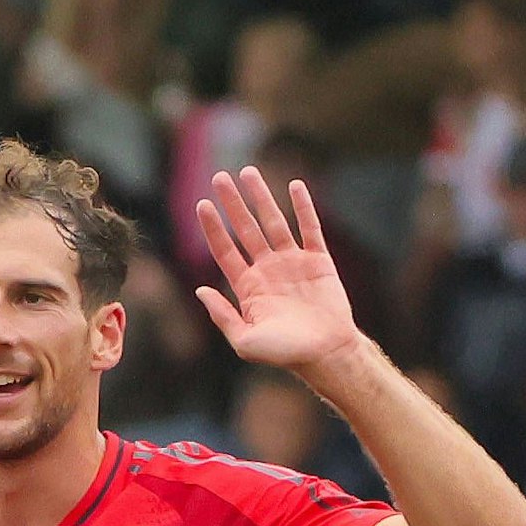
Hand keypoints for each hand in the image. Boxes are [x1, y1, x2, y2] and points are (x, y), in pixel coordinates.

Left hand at [194, 167, 364, 380]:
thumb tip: (200, 290)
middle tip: (220, 177)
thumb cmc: (285, 353)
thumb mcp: (244, 341)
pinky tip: (295, 186)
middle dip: (232, 204)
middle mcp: (268, 270)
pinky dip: (303, 207)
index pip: (225, 251)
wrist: (326, 354)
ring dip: (261, 197)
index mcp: (249, 288)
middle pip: (246, 229)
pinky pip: (310, 228)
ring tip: (248, 172)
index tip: (202, 205)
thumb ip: (222, 316)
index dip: (213, 228)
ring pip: (274, 222)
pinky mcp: (318, 260)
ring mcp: (293, 263)